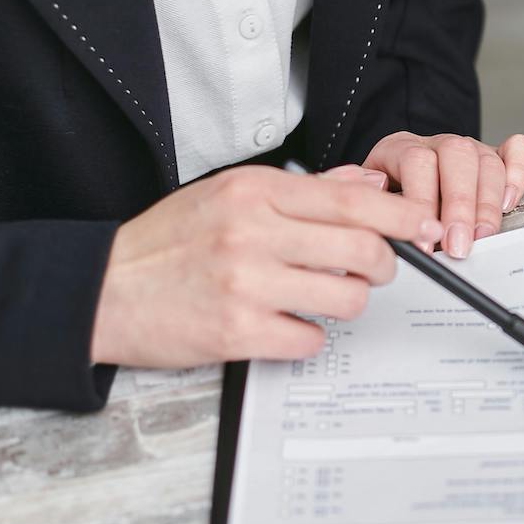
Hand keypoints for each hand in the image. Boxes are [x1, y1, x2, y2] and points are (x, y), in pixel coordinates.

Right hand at [90, 166, 441, 367]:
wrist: (100, 290)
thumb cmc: (168, 242)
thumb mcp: (229, 195)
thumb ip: (303, 190)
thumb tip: (368, 185)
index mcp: (254, 191)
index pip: (351, 200)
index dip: (401, 216)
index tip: (423, 226)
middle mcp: (252, 232)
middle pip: (363, 250)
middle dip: (384, 266)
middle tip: (373, 271)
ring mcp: (245, 283)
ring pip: (346, 298)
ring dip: (347, 303)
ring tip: (321, 297)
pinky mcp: (237, 332)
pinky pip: (310, 339)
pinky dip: (307, 336)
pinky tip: (284, 325)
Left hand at [361, 132, 523, 258]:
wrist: (396, 187)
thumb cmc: (385, 201)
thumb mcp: (367, 203)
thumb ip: (372, 207)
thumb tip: (387, 221)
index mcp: (400, 148)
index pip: (416, 163)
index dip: (422, 203)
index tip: (424, 242)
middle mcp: (437, 144)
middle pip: (456, 157)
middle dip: (460, 207)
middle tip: (457, 246)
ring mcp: (470, 148)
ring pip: (487, 161)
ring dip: (487, 204)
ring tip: (481, 237)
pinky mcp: (496, 156)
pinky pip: (518, 150)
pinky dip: (519, 174)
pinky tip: (509, 203)